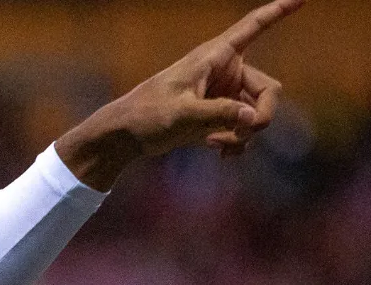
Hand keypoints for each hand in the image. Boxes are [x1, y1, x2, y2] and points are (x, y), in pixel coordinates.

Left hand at [55, 0, 299, 190]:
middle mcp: (224, 71)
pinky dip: (237, 140)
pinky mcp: (218, 114)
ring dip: (244, 133)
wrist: (123, 137)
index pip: (252, 27)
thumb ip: (220, 114)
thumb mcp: (182, 115)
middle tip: (246, 134)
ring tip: (219, 146)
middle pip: (268, 90)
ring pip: (257, 113)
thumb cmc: (145, 117)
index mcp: (214, 57)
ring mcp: (223, 93)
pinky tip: (222, 153)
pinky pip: (244, 127)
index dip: (277, 12)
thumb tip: (254, 119)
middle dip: (261, 115)